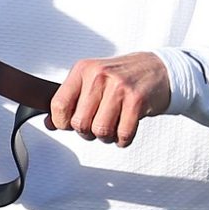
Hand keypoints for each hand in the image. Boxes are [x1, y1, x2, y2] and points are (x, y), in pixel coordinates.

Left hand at [48, 52, 171, 147]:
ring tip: (112, 127)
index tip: (70, 124)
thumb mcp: (91, 81)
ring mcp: (119, 87)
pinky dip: (122, 140)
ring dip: (105, 137)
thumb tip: (50, 124)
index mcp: (83, 70)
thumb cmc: (122, 78)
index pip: (58, 105)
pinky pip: (123, 134)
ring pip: (100, 130)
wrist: (159, 69)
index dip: (62, 123)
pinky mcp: (137, 100)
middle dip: (86, 132)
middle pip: (79, 122)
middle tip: (96, 125)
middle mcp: (99, 76)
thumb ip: (69, 101)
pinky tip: (124, 130)